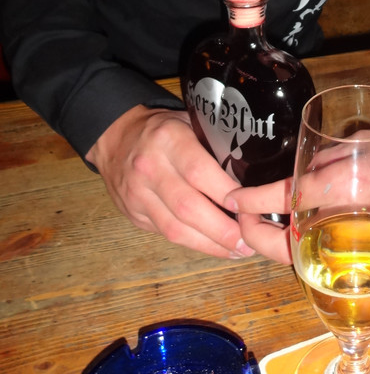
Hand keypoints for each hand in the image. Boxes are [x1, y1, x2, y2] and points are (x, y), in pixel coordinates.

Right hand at [86, 105, 254, 259]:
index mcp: (168, 139)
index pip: (199, 171)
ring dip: (209, 244)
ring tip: (236, 251)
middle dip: (221, 230)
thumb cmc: (163, 129)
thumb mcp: (188, 122)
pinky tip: (212, 246)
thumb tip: (248, 175)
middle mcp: (150, 168)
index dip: (225, 194)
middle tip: (248, 242)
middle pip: (188, 207)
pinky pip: (165, 234)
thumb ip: (213, 144)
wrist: (115, 138)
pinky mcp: (133, 214)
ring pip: (175, 228)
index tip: (249, 208)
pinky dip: (192, 242)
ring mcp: (137, 194)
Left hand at [225, 130, 369, 259]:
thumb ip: (323, 159)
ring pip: (303, 257)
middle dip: (256, 237)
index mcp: (343, 190)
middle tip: (241, 218)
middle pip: (287, 247)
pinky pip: (324, 257)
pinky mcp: (364, 256)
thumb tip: (297, 176)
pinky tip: (290, 232)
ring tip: (258, 226)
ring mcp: (356, 246)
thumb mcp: (356, 143)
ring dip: (276, 245)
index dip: (254, 200)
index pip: (286, 199)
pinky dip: (301, 249)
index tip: (234, 197)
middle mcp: (346, 223)